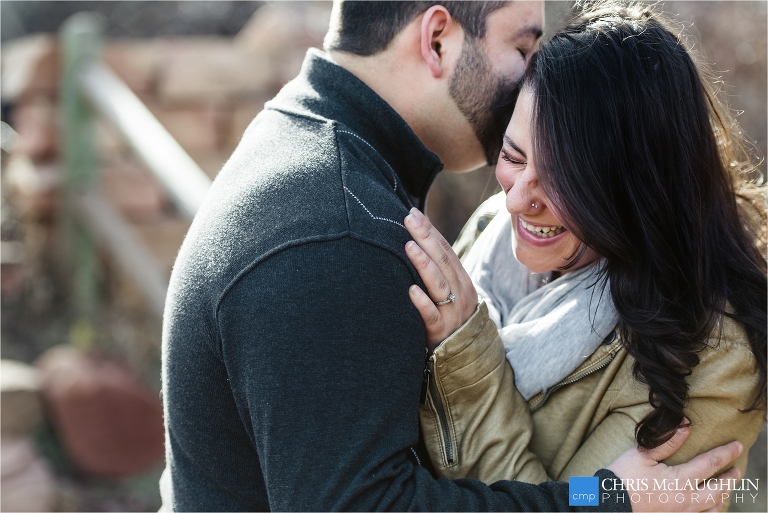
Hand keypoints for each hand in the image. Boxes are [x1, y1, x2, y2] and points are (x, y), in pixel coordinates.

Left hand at [404, 208, 477, 349]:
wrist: (465, 357)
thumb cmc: (449, 319)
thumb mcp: (449, 293)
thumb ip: (437, 272)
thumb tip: (413, 242)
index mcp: (461, 280)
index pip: (446, 250)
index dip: (430, 231)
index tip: (413, 214)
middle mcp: (460, 293)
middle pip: (443, 261)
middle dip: (426, 238)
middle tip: (409, 219)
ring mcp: (452, 313)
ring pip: (439, 285)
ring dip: (424, 265)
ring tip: (409, 246)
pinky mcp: (440, 332)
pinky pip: (431, 316)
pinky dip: (422, 302)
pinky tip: (410, 290)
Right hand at [606, 425, 742, 511]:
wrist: (609, 504)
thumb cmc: (623, 477)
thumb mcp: (643, 454)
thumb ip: (667, 441)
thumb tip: (685, 425)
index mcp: (681, 480)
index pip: (711, 464)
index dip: (726, 453)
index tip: (737, 445)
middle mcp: (687, 500)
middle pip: (719, 489)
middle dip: (730, 478)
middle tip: (737, 469)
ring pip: (713, 508)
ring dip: (722, 497)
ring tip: (725, 490)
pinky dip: (709, 511)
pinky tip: (708, 507)